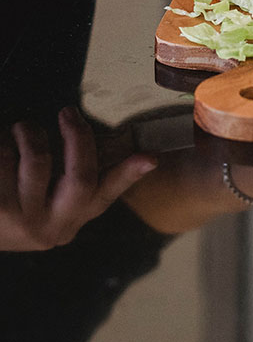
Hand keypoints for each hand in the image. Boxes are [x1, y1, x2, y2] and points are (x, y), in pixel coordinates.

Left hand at [0, 107, 157, 250]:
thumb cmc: (9, 204)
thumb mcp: (45, 202)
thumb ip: (70, 178)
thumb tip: (102, 143)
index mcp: (71, 221)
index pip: (106, 195)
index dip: (129, 174)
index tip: (150, 158)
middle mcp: (52, 228)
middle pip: (81, 177)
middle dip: (78, 137)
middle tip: (69, 113)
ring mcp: (24, 222)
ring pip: (40, 160)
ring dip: (30, 133)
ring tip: (22, 129)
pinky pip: (6, 160)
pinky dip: (3, 144)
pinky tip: (2, 147)